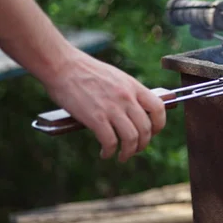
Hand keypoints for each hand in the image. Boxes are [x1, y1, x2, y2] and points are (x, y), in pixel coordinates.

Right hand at [41, 50, 165, 161]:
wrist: (63, 65)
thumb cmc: (86, 72)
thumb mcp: (116, 77)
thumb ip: (128, 93)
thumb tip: (135, 112)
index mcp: (133, 86)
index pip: (158, 108)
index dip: (159, 125)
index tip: (153, 133)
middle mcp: (127, 97)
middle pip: (146, 128)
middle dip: (143, 144)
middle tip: (135, 149)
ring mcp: (112, 108)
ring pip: (131, 138)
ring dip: (128, 152)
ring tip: (122, 156)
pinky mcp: (95, 117)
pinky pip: (110, 142)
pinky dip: (110, 152)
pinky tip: (105, 153)